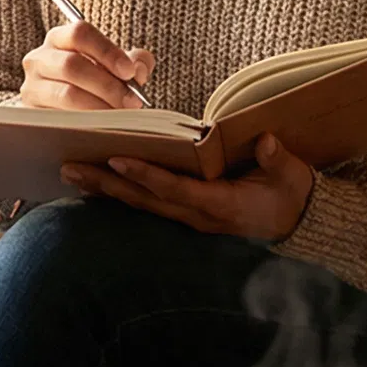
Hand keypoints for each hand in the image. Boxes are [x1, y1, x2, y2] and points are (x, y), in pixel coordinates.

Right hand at [18, 20, 155, 111]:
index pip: (80, 33)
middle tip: (132, 101)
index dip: (107, 51)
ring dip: (99, 107)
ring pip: (66, 94)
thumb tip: (138, 69)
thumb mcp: (114, 68)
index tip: (129, 71)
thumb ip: (134, 62)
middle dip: (107, 85)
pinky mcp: (32, 115)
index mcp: (59, 39)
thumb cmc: (95, 84)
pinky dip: (86, 124)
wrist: (67, 114)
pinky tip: (104, 128)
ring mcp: (32, 88)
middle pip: (72, 64)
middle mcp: (39, 59)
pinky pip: (59, 119)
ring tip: (121, 117)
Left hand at [64, 132, 314, 241]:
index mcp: (220, 205)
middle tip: (70, 167)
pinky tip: (95, 184)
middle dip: (106, 183)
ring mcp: (188, 219)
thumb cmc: (290, 195)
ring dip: (104, 189)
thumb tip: (266, 141)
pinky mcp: (185, 216)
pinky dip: (119, 193)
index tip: (117, 160)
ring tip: (71, 173)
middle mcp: (197, 216)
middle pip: (144, 199)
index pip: (174, 189)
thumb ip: (277, 159)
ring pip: (139, 203)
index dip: (145, 175)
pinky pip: (146, 205)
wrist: (297, 225)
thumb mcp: (291, 176)